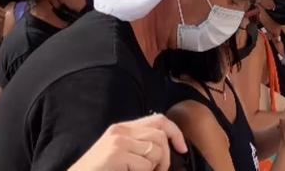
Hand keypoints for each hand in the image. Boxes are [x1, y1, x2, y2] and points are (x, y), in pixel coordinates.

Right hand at [68, 114, 187, 170]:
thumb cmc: (102, 170)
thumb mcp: (122, 153)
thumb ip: (139, 145)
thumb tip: (168, 147)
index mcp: (123, 128)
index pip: (159, 120)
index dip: (175, 133)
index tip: (182, 148)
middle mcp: (121, 131)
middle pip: (161, 136)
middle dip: (165, 157)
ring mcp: (118, 142)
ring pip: (155, 151)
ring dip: (153, 168)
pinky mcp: (116, 154)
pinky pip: (145, 165)